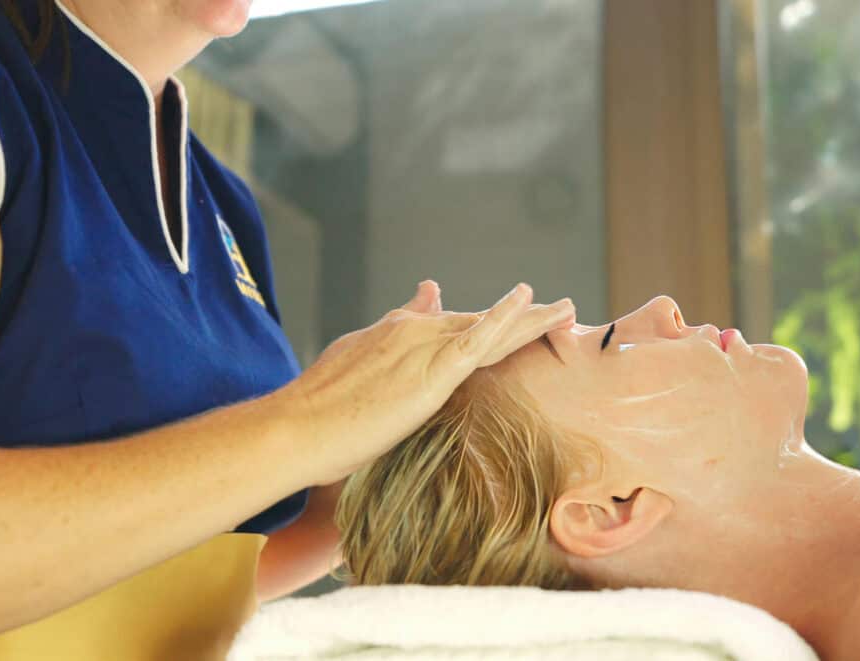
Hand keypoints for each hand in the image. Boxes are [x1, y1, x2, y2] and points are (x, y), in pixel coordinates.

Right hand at [280, 281, 575, 485]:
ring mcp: (421, 347)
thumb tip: (394, 344)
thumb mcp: (351, 369)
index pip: (446, 325)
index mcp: (392, 335)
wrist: (296, 428)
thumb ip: (379, 350)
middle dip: (517, 316)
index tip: (506, 314)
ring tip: (564, 309)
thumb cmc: (316, 414)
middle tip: (552, 307)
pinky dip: (506, 318)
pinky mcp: (431, 371)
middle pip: (475, 322)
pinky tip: (531, 303)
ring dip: (529, 316)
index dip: (481, 322)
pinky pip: (479, 339)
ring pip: (488, 327)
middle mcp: (410, 331)